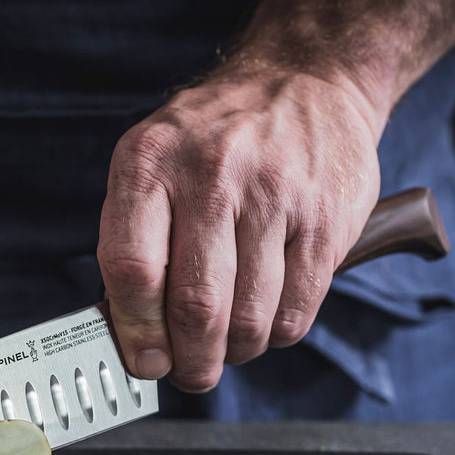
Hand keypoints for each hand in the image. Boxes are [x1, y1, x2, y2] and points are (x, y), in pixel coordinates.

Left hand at [97, 69, 381, 390]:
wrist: (303, 79)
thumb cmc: (210, 140)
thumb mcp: (149, 164)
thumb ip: (132, 240)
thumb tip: (129, 333)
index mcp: (150, 163)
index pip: (133, 269)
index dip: (136, 332)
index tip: (144, 361)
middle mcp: (212, 175)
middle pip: (196, 306)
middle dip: (190, 362)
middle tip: (189, 375)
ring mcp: (275, 196)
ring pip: (250, 319)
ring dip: (234, 353)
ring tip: (226, 348)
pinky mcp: (325, 220)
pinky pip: (296, 311)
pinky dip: (274, 336)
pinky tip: (263, 322)